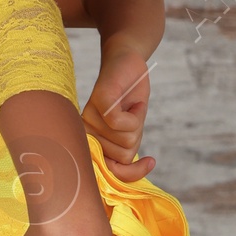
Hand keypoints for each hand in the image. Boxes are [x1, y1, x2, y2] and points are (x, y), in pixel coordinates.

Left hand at [82, 42, 154, 180]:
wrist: (128, 62)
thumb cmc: (129, 98)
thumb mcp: (131, 130)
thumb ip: (126, 150)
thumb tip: (129, 170)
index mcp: (91, 140)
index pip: (108, 171)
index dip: (131, 173)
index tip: (149, 162)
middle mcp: (87, 130)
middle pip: (122, 156)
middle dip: (136, 137)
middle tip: (133, 116)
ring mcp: (90, 116)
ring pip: (123, 140)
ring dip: (137, 123)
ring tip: (131, 106)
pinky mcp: (99, 101)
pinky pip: (119, 122)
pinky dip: (135, 114)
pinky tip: (134, 103)